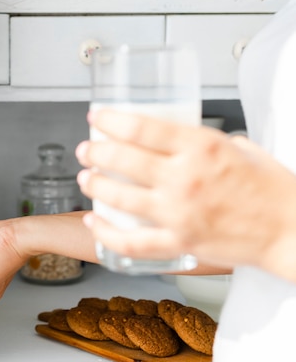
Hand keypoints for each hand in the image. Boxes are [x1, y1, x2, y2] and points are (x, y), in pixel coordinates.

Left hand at [76, 108, 295, 276]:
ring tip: (85, 178)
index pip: (142, 127)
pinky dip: (106, 233)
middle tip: (86, 149)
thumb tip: (181, 141)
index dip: (111, 120)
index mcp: (202, 147)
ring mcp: (179, 213)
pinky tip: (94, 222)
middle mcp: (185, 178)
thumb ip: (206, 143)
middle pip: (122, 159)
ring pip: (120, 197)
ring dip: (95, 185)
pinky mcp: (180, 243)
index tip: (97, 118)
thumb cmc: (273, 190)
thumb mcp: (242, 148)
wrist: (292, 230)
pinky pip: (132, 242)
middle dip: (95, 151)